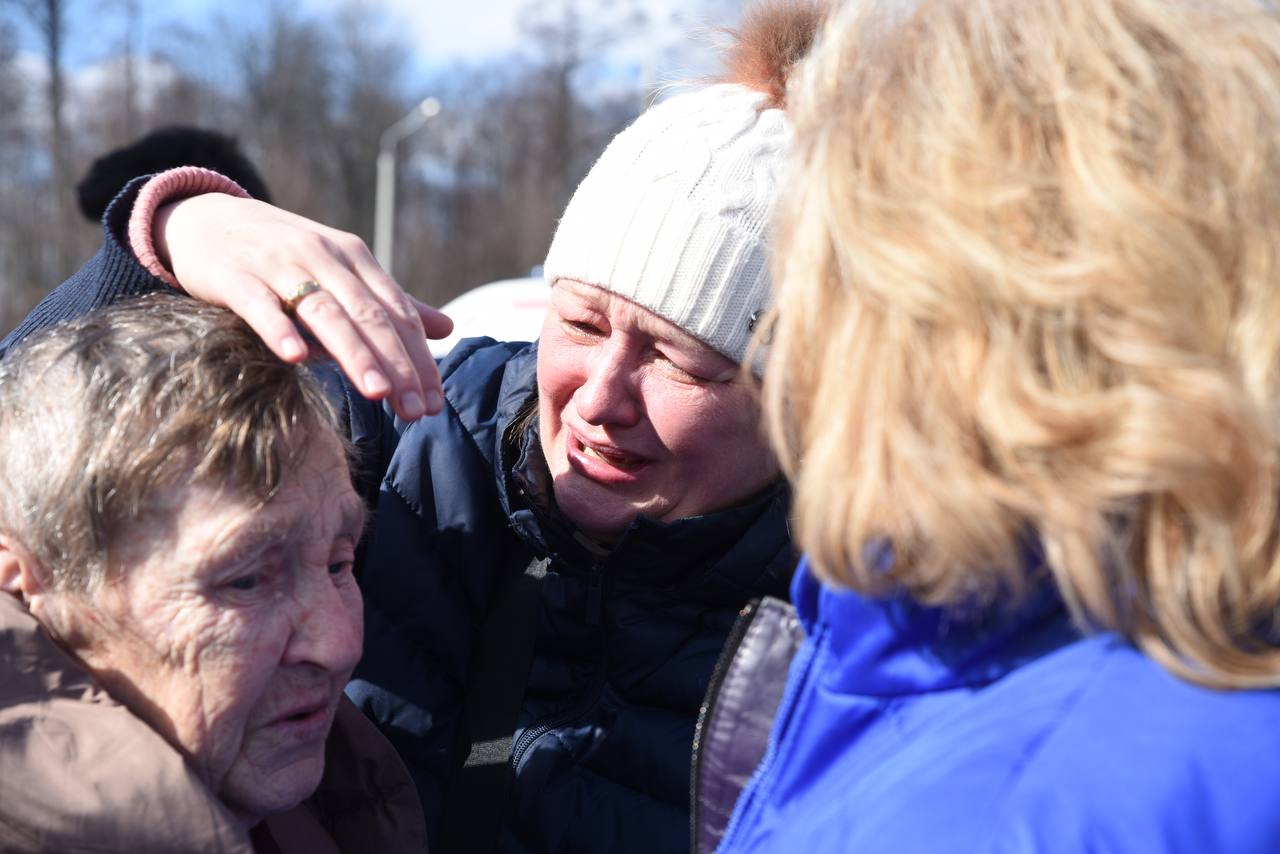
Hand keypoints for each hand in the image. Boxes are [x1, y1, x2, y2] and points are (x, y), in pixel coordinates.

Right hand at [155, 193, 452, 419]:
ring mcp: (279, 264)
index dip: (419, 359)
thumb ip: (390, 303)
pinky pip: (260, 305)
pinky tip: (297, 358)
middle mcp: (323, 257)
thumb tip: (448, 328)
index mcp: (354, 258)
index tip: (434, 403)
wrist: (205, 219)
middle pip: (368, 315)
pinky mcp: (236, 276)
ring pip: (324, 311)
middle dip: (396, 364)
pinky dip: (279, 329)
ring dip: (353, 352)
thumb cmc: (283, 256)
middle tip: (416, 411)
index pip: (397, 313)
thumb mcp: (340, 271)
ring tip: (377, 392)